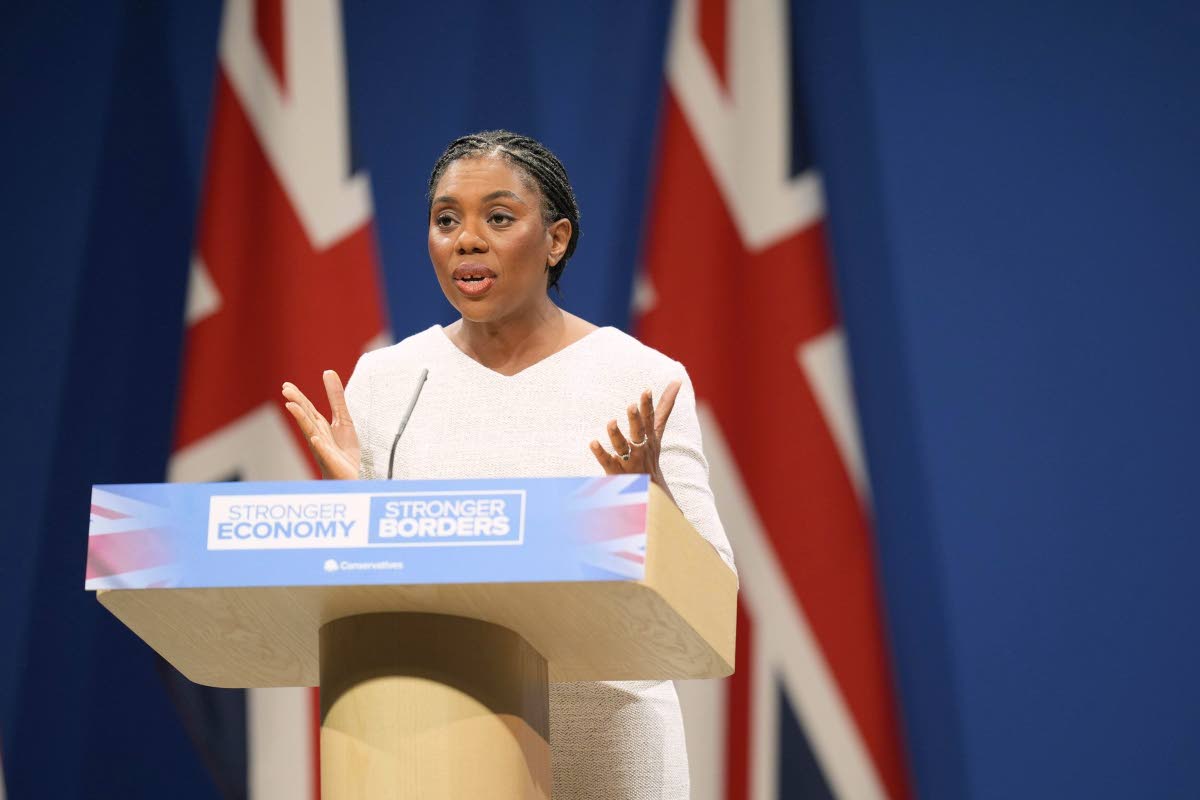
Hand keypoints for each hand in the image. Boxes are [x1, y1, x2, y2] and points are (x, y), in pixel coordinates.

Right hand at [282, 370, 360, 479]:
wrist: (349, 478)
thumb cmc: (342, 451)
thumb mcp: (343, 419)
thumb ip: (336, 398)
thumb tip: (328, 371)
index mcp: (319, 426)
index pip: (307, 409)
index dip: (298, 397)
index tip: (286, 385)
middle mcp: (317, 436)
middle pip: (306, 417)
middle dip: (297, 404)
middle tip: (286, 390)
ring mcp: (323, 450)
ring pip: (311, 433)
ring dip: (301, 420)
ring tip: (292, 407)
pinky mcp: (332, 463)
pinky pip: (324, 454)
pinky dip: (319, 446)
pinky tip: (315, 438)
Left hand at [589, 380, 681, 501]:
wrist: (650, 489)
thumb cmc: (650, 452)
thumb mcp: (658, 430)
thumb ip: (665, 406)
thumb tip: (677, 380)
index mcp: (650, 436)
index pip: (650, 419)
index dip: (648, 405)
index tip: (646, 391)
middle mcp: (641, 447)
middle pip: (639, 432)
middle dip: (636, 420)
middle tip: (631, 406)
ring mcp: (629, 460)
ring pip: (623, 447)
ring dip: (616, 435)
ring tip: (611, 422)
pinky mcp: (615, 471)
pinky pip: (607, 461)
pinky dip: (601, 453)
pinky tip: (592, 443)